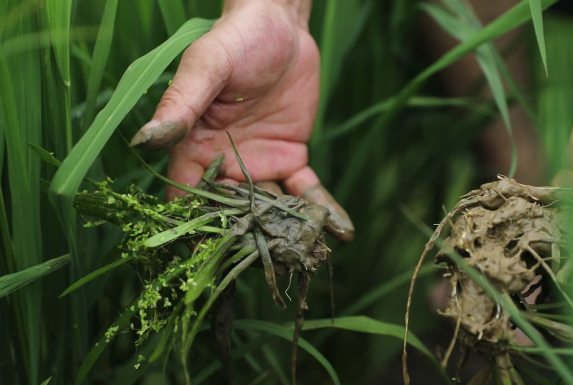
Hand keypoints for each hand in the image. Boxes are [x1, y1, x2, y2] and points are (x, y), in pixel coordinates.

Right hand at [130, 0, 353, 239]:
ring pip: (272, 210)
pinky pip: (306, 191)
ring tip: (311, 259)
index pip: (190, 200)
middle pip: (234, 215)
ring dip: (290, 234)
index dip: (198, 230)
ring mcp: (261, 165)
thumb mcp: (206, 67)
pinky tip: (342, 233)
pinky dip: (323, 211)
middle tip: (274, 271)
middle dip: (251, 244)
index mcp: (193, 150)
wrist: (281, 26)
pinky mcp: (292, 158)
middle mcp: (225, 166)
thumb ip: (180, 104)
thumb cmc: (235, 40)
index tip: (213, 261)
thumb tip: (145, 140)